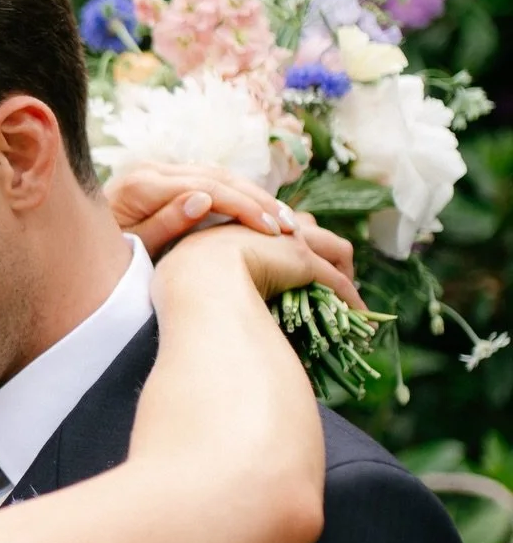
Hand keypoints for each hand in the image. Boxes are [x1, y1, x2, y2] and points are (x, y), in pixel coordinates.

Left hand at [105, 163, 295, 256]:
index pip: (208, 188)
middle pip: (217, 176)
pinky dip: (236, 194)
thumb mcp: (131, 249)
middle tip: (290, 226)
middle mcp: (151, 169)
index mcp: (143, 184)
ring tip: (284, 221)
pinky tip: (259, 213)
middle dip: (257, 200)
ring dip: (253, 195)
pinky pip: (208, 179)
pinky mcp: (164, 178)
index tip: (274, 231)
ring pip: (217, 174)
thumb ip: (164, 225)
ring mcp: (158, 169)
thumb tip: (203, 199)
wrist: (72, 246)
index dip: (244, 208)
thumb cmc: (101, 257)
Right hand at [164, 213, 362, 309]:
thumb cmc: (182, 281)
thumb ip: (205, 278)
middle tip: (328, 275)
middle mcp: (268, 225)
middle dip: (321, 248)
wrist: (193, 277)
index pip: (273, 227)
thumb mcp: (190, 274)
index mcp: (237, 227)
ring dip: (344, 271)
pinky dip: (351, 298)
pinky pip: (338, 281)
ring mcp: (289, 241)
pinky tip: (359, 317)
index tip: (289, 263)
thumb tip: (207, 301)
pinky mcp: (304, 261)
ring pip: (333, 247)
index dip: (287, 241)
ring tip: (348, 298)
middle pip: (307, 227)